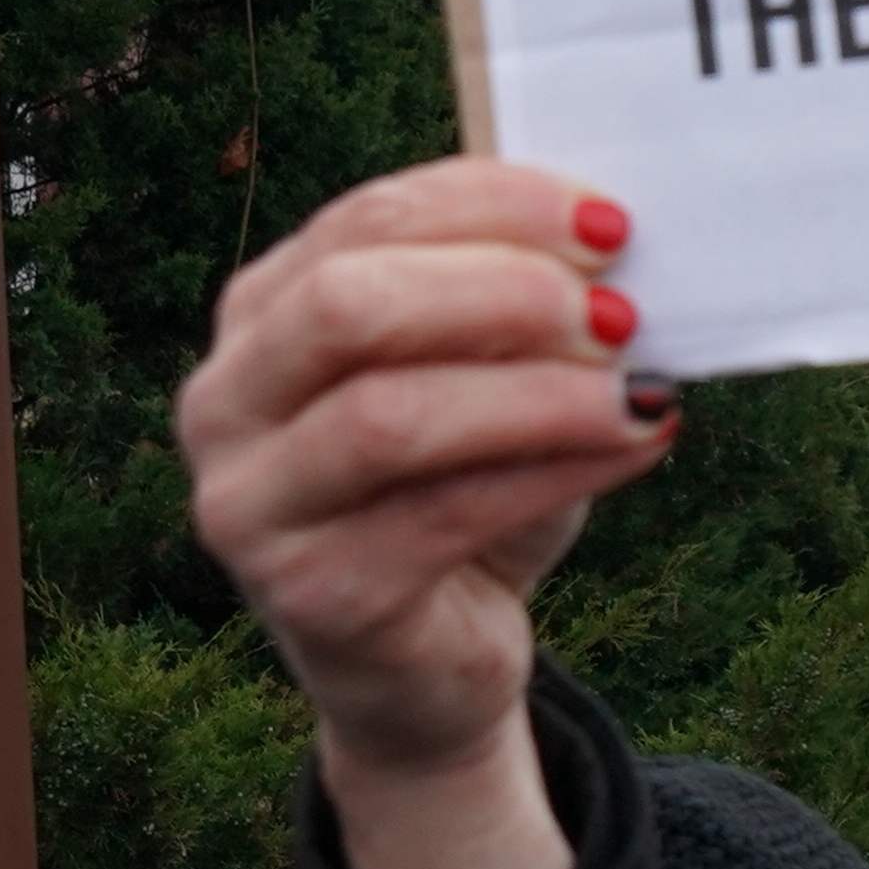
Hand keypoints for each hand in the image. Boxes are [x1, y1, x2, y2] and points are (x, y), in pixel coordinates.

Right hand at [180, 164, 673, 868]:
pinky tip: (637, 446)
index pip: (366, 221)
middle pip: (346, 306)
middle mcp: (226, 401)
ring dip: (537, 394)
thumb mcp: (491, 382)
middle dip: (501, 294)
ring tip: (642, 390)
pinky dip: (556, 472)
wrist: (431, 660)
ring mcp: (251, 505)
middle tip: (620, 313)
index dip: (493, 207)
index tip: (611, 223)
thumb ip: (519, 315)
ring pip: (386, 418)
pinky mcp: (312, 594)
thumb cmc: (465, 492)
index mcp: (264, 315)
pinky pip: (444, 515)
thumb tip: (615, 263)